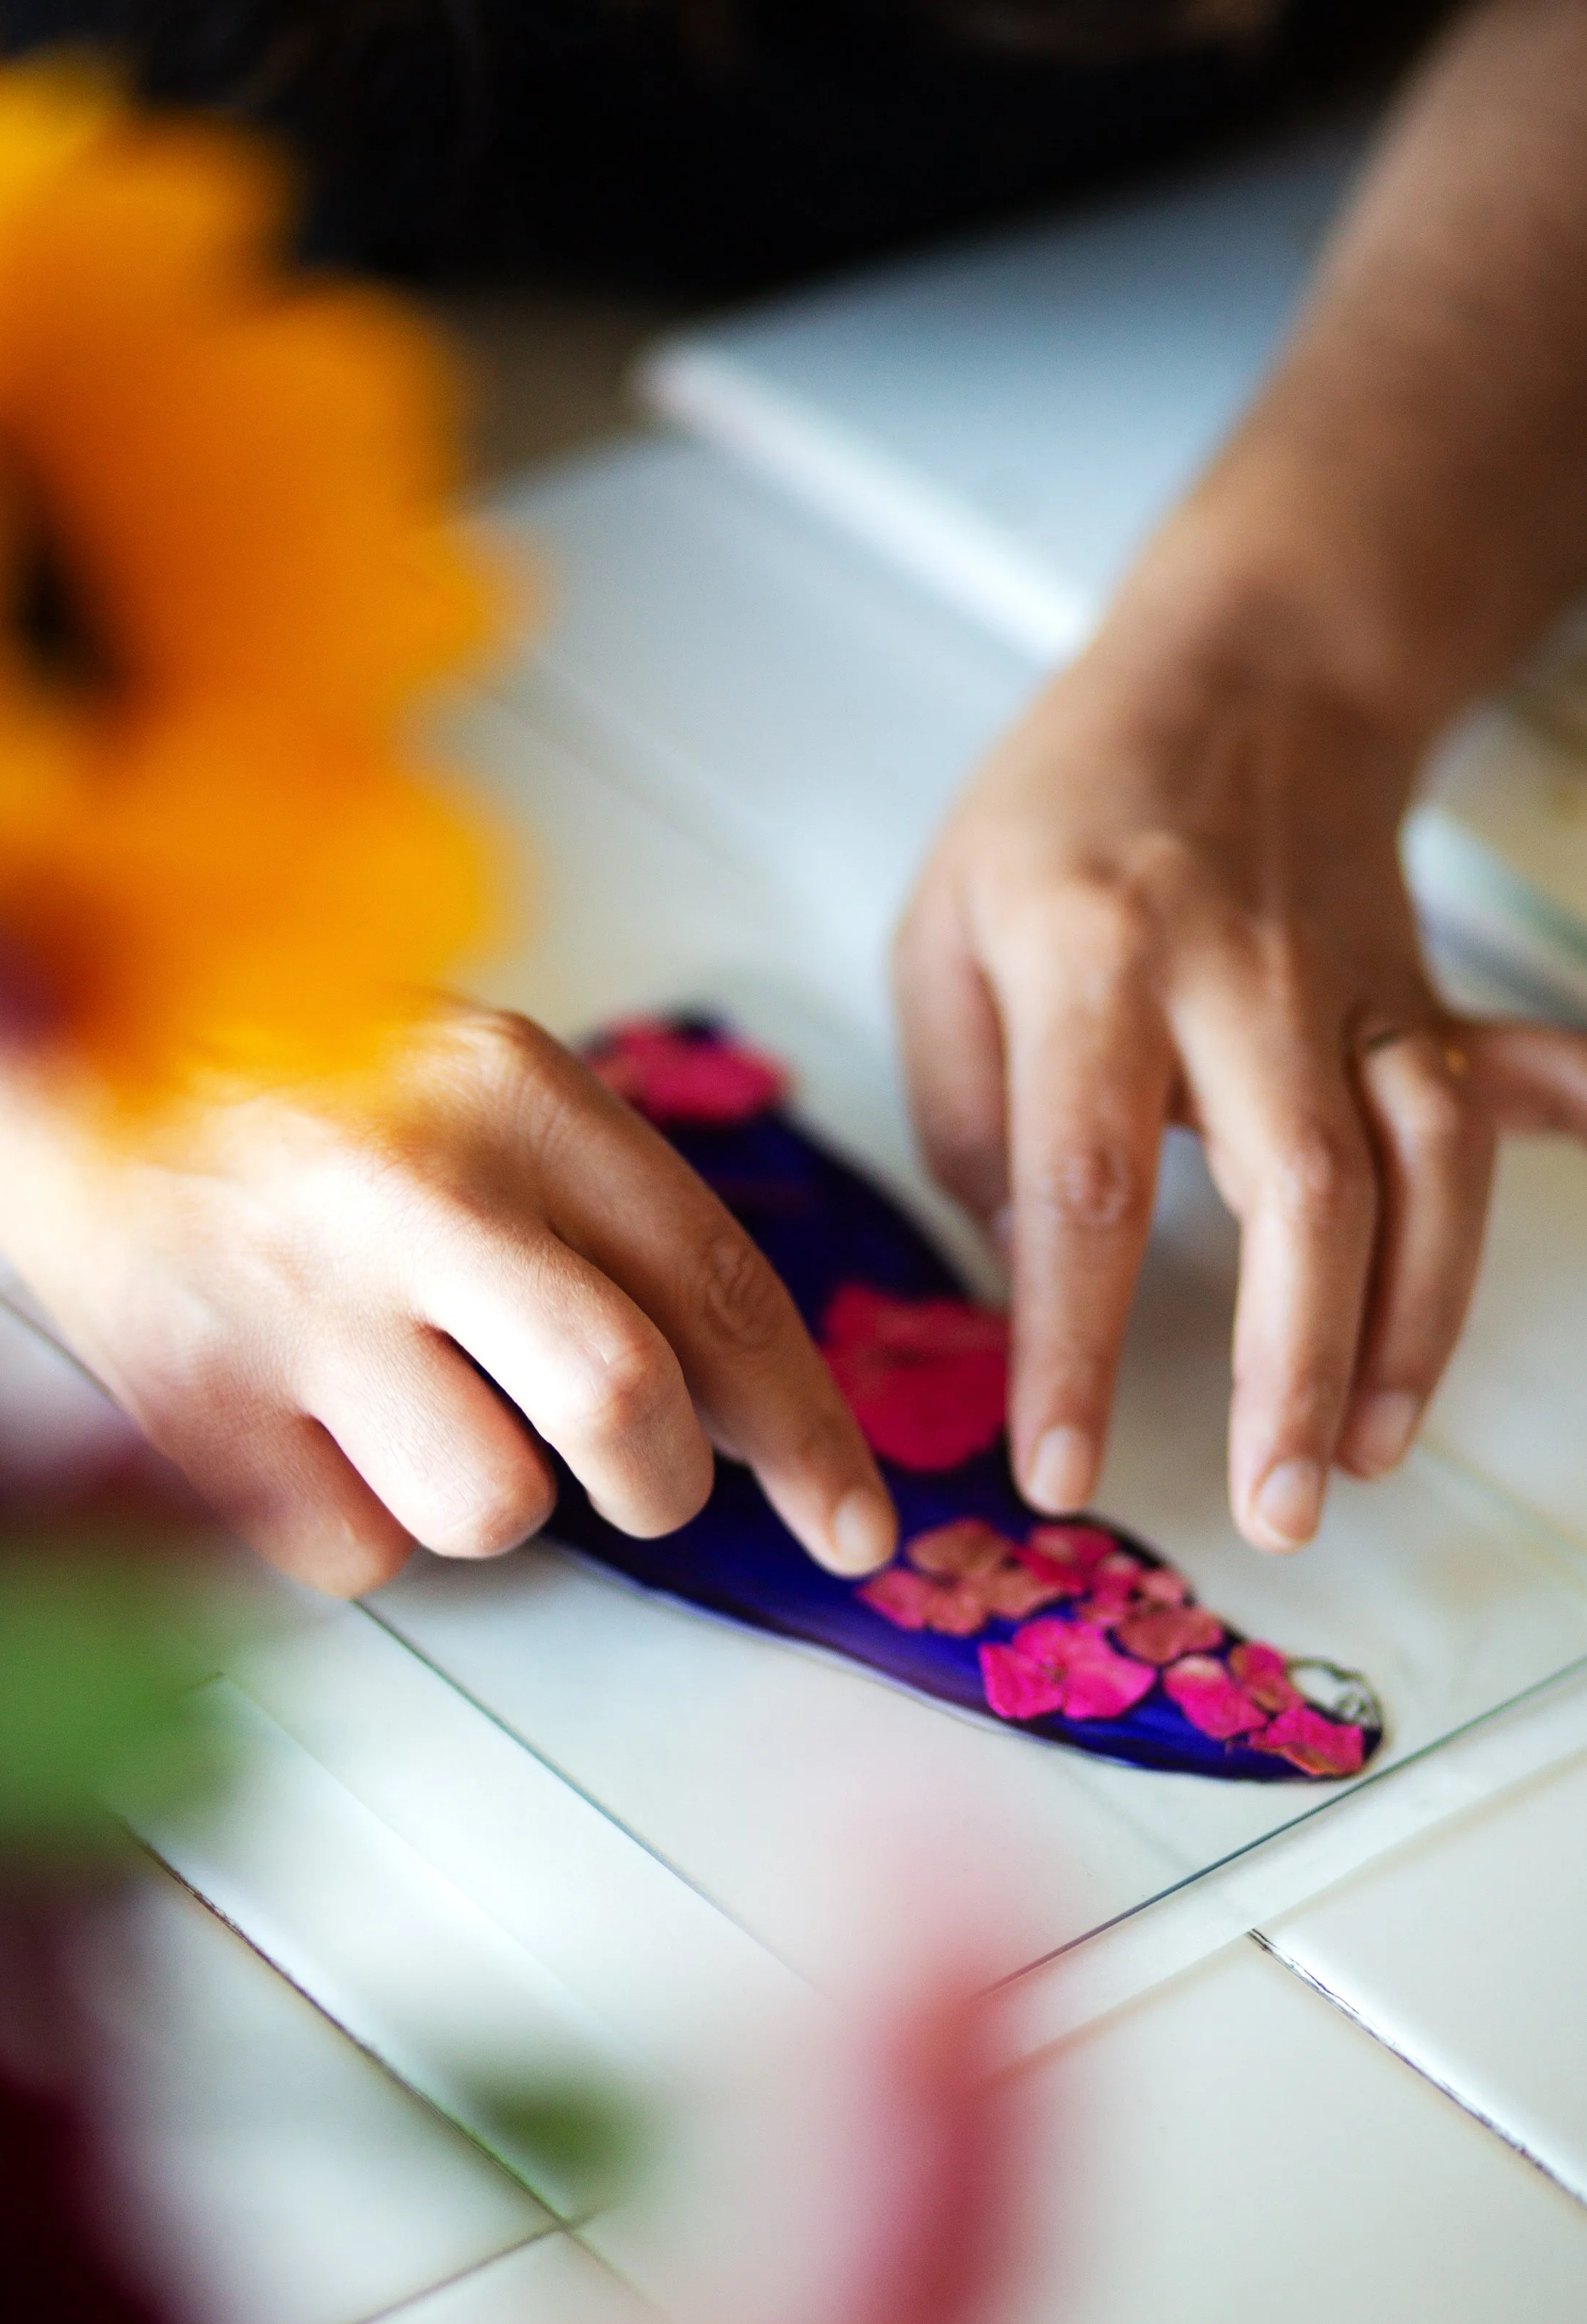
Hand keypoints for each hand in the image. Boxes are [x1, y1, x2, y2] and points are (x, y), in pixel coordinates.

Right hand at [0, 999, 897, 1595]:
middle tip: (654, 1491)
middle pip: (625, 1411)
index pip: (717, 1286)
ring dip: (483, 1492)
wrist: (32, 1060)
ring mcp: (293, 1304)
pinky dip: (356, 1518)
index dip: (808, 1429)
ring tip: (400, 1396)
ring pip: (492, 1511)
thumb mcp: (469, 1088)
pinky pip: (356, 1556)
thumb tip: (741, 1405)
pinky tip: (303, 1417)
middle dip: (672, 1488)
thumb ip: (610, 1219)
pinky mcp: (190, 1409)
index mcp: (511, 1088)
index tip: (854, 1521)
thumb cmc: (291, 1091)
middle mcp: (413, 1188)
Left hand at [894, 601, 1586, 1552]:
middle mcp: (1238, 975)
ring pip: (1423, 1159)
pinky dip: (1560, 1122)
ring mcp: (1353, 982)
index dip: (1072, 1340)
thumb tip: (1025, 1260)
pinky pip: (1498, 1084)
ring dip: (1414, 1321)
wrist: (1241, 667)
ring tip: (1367, 1454)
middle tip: (1276, 1510)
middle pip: (1298, 1188)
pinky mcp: (1424, 992)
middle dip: (1294, 1366)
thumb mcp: (944, 935)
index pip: (1079, 1180)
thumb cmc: (1061, 817)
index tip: (1061, 1470)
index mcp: (1090, 959)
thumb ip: (960, 1105)